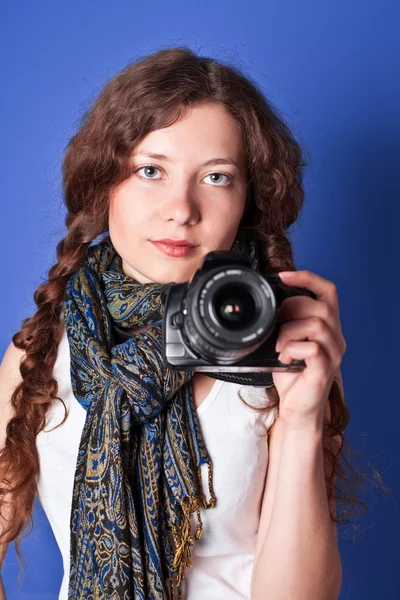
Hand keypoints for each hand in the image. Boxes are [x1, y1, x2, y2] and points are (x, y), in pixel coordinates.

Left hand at [272, 270, 346, 430]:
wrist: (296, 408)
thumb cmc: (290, 376)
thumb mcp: (284, 341)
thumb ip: (283, 322)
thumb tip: (268, 303)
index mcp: (328, 327)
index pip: (328, 292)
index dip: (307, 278)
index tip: (283, 276)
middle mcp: (336, 338)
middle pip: (321, 306)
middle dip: (291, 309)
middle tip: (275, 325)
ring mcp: (334, 354)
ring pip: (317, 324)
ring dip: (290, 331)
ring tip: (279, 346)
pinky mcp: (326, 370)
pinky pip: (313, 347)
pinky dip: (292, 348)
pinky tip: (283, 358)